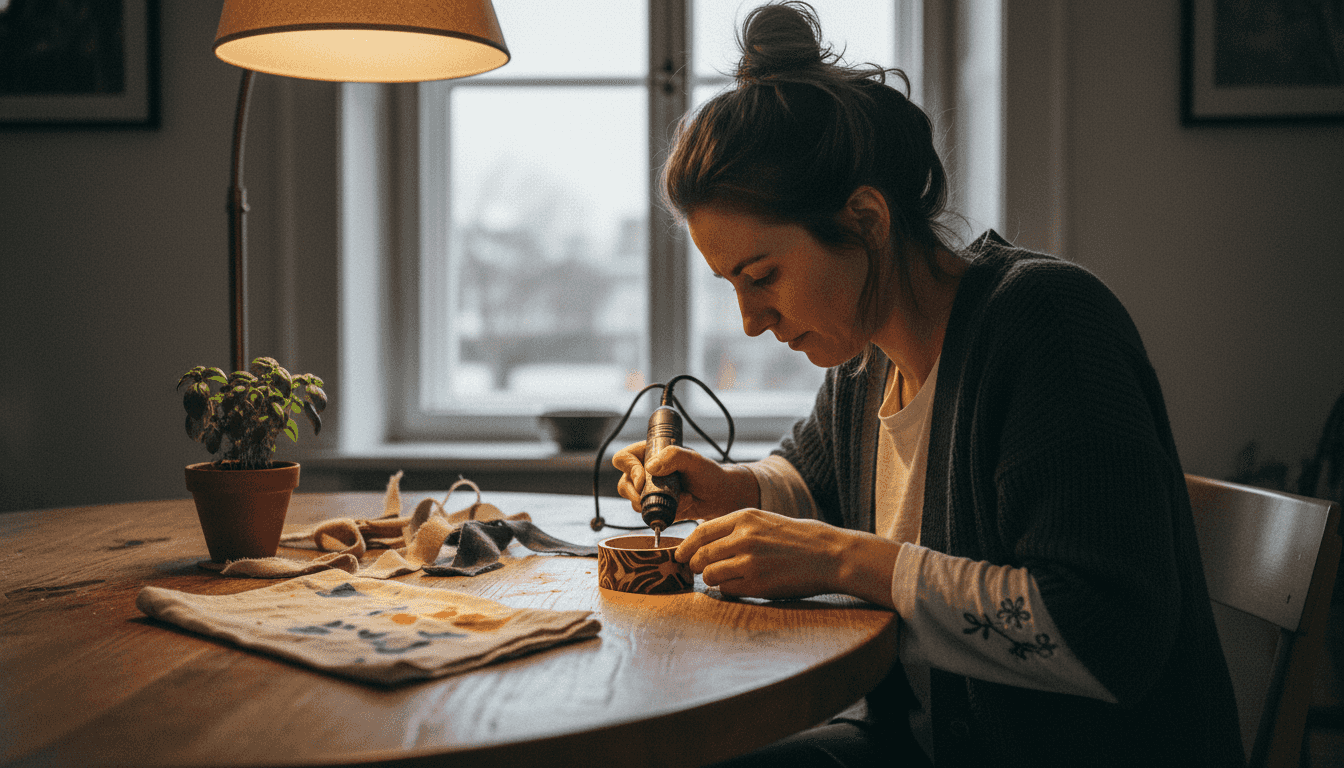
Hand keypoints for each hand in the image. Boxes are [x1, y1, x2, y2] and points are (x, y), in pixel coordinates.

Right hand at [611, 441, 758, 520]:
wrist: (719, 496)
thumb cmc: (708, 473)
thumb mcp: (694, 460)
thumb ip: (674, 456)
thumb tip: (650, 468)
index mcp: (649, 454)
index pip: (623, 459)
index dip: (629, 469)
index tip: (643, 479)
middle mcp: (644, 473)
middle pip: (624, 484)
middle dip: (639, 494)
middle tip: (658, 495)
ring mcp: (649, 492)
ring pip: (635, 503)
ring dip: (658, 503)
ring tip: (682, 498)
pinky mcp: (656, 508)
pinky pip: (650, 515)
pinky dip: (667, 513)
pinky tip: (684, 505)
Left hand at [676, 509, 899, 605]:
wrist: (829, 554)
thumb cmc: (798, 538)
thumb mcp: (764, 521)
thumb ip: (736, 529)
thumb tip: (705, 544)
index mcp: (744, 517)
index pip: (700, 532)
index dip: (686, 546)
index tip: (680, 555)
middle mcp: (743, 537)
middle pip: (701, 556)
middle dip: (696, 566)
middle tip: (699, 571)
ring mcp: (749, 562)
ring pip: (710, 575)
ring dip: (712, 579)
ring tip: (724, 578)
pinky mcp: (757, 584)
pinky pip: (728, 590)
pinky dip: (729, 590)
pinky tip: (742, 585)